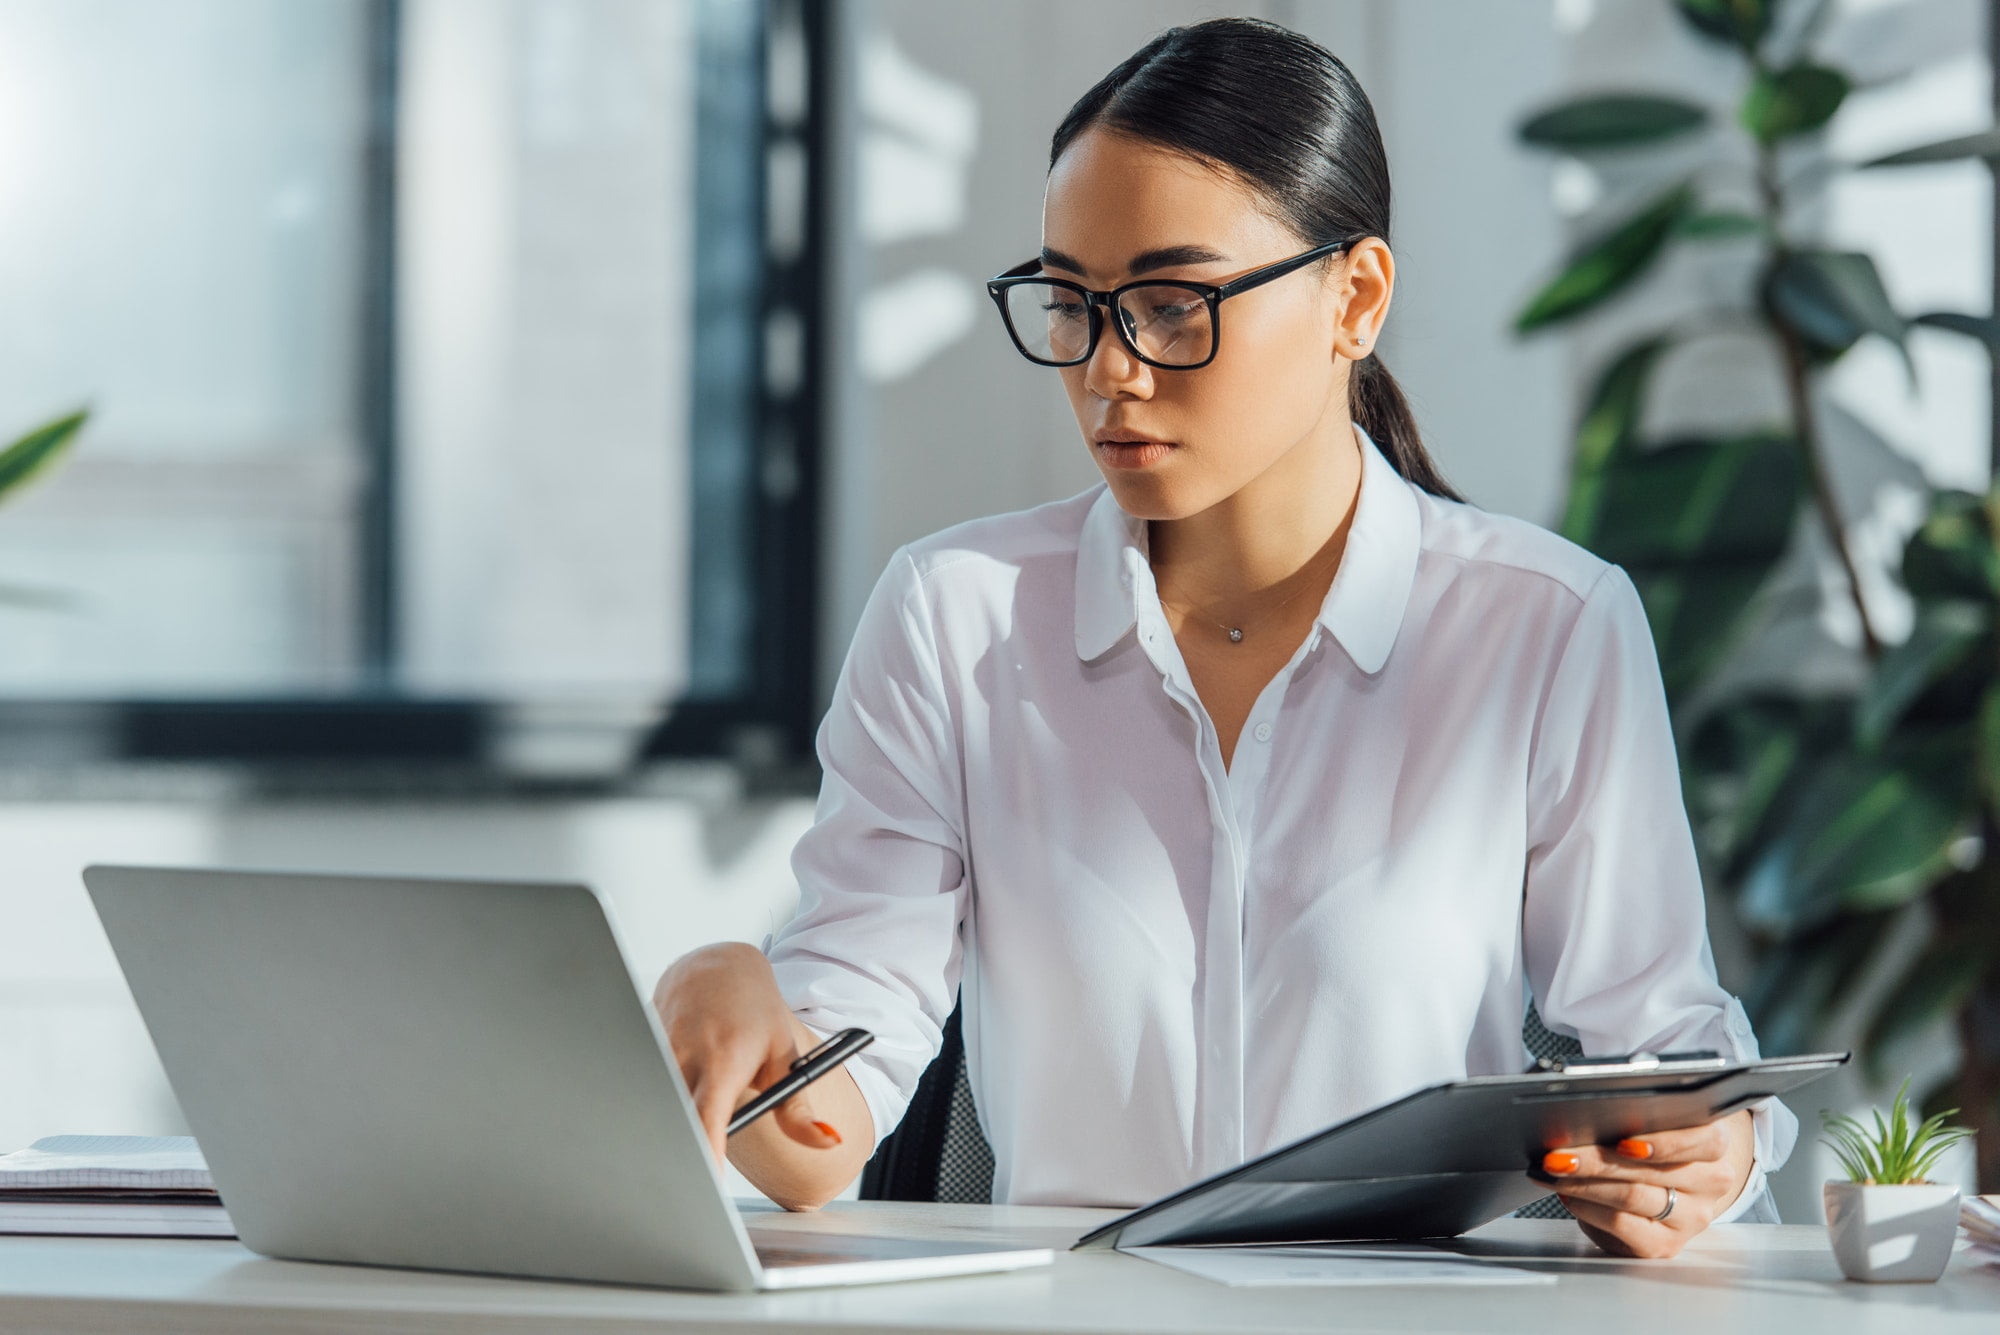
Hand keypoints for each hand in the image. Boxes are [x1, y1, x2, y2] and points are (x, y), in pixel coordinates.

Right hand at [651, 942, 844, 1170]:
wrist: (717, 967)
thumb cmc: (755, 1016)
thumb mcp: (786, 1059)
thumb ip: (800, 1110)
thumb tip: (828, 1141)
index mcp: (723, 1061)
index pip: (705, 1122)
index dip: (703, 1158)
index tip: (706, 1189)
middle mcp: (683, 1055)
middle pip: (671, 1119)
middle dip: (675, 1152)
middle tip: (684, 1184)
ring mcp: (654, 1048)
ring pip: (651, 1102)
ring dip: (663, 1125)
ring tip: (674, 1130)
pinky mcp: (636, 1046)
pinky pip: (641, 1087)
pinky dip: (651, 1102)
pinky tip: (661, 1096)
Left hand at [1533, 1109, 1754, 1258]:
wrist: (1667, 1196)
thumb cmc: (1651, 1149)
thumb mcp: (1654, 1125)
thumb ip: (1637, 1115)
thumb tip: (1584, 1108)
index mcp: (1714, 1145)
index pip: (1704, 1140)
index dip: (1665, 1142)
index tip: (1625, 1141)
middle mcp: (1710, 1183)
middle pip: (1651, 1170)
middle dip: (1596, 1159)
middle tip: (1558, 1152)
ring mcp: (1691, 1217)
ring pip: (1632, 1196)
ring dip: (1584, 1182)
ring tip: (1554, 1169)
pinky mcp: (1667, 1244)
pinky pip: (1622, 1224)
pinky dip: (1587, 1207)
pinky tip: (1568, 1194)